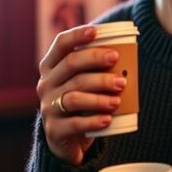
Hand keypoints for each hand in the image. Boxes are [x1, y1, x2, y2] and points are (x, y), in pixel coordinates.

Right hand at [36, 25, 125, 165]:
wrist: (66, 140)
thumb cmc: (81, 103)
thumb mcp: (83, 83)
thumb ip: (95, 68)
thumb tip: (126, 51)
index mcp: (51, 67)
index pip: (60, 44)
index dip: (76, 35)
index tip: (95, 31)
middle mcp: (45, 84)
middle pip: (70, 65)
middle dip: (95, 60)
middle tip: (117, 60)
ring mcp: (48, 107)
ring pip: (75, 96)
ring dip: (99, 96)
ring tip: (118, 99)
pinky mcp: (54, 130)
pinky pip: (75, 123)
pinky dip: (93, 120)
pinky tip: (108, 119)